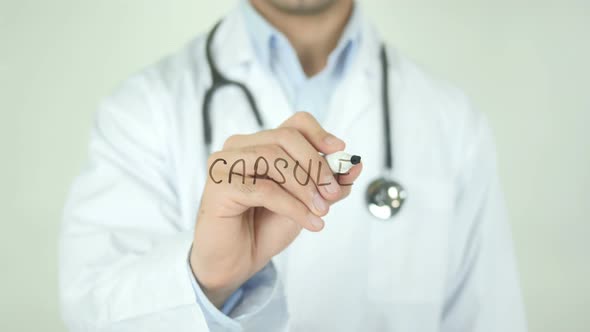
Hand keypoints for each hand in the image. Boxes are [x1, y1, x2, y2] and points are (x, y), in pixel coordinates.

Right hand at [189, 112, 362, 307]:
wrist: (236, 262)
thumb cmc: (264, 228)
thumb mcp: (306, 202)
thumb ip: (328, 184)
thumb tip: (355, 166)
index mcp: (260, 144)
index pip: (294, 123)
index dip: (319, 134)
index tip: (339, 152)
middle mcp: (239, 147)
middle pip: (285, 137)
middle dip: (316, 165)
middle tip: (333, 193)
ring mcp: (225, 163)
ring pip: (273, 159)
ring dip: (305, 186)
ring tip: (321, 211)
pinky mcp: (219, 185)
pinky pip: (264, 189)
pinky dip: (292, 206)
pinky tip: (309, 222)